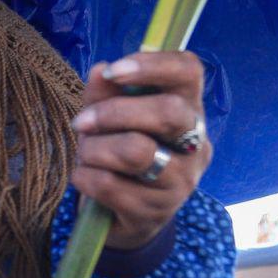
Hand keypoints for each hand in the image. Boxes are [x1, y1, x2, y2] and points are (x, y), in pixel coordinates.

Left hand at [70, 51, 212, 249]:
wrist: (119, 213)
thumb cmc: (117, 150)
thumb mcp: (107, 117)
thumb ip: (103, 93)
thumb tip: (99, 71)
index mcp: (188, 109)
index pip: (190, 72)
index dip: (153, 65)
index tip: (113, 71)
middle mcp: (195, 144)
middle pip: (169, 113)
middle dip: (114, 113)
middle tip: (81, 122)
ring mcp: (182, 182)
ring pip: (137, 152)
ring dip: (95, 149)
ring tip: (86, 154)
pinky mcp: (157, 212)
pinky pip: (110, 185)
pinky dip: (85, 177)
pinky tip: (86, 178)